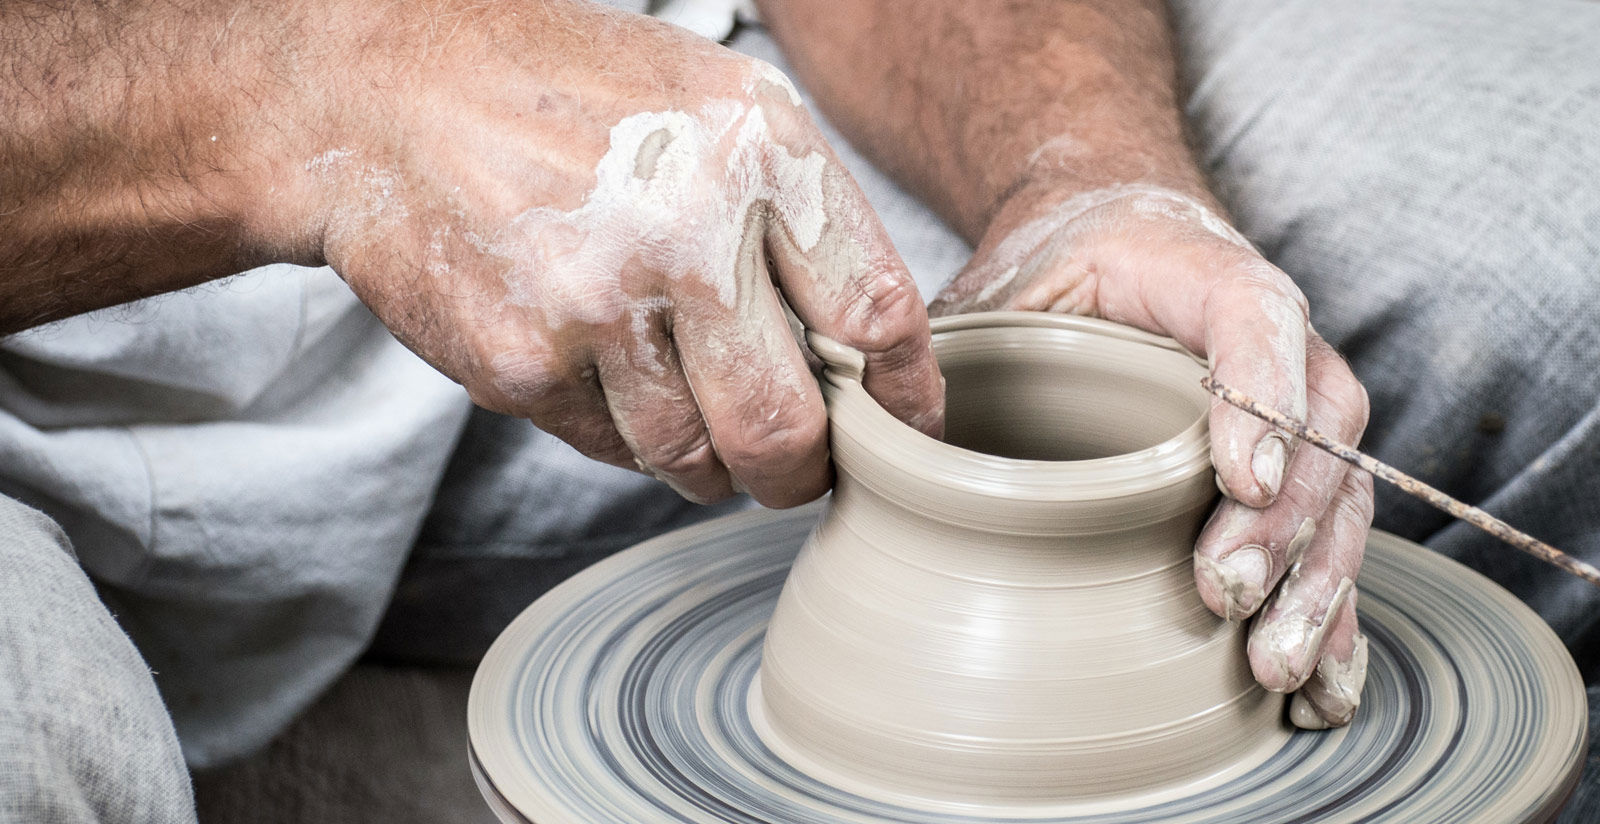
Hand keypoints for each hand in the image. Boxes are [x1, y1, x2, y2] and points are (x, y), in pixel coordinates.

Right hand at [276, 0, 942, 506]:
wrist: (387, 94)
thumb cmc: (565, 94)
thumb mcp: (715, 103)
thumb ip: (801, 214)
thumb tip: (871, 348)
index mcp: (757, 151)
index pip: (876, 314)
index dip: (905, 397)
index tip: (906, 432)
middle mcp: (685, 229)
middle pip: (789, 427)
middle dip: (803, 472)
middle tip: (796, 468)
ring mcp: (596, 304)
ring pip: (695, 458)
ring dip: (709, 461)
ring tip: (687, 407)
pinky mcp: (521, 363)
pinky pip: (610, 449)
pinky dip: (622, 431)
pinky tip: (601, 367)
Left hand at [932, 182, 1372, 727]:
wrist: (1111, 239)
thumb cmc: (1053, 268)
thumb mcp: (997, 286)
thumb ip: (951, 342)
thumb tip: (878, 435)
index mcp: (1201, 273)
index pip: (1254, 317)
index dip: (1259, 395)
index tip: (1235, 479)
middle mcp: (1274, 339)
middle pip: (1316, 426)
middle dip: (1281, 523)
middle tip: (1225, 595)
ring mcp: (1296, 407)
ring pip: (1339, 493)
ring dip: (1316, 586)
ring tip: (1275, 667)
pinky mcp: (1292, 470)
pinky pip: (1332, 540)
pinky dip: (1333, 615)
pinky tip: (1321, 688)